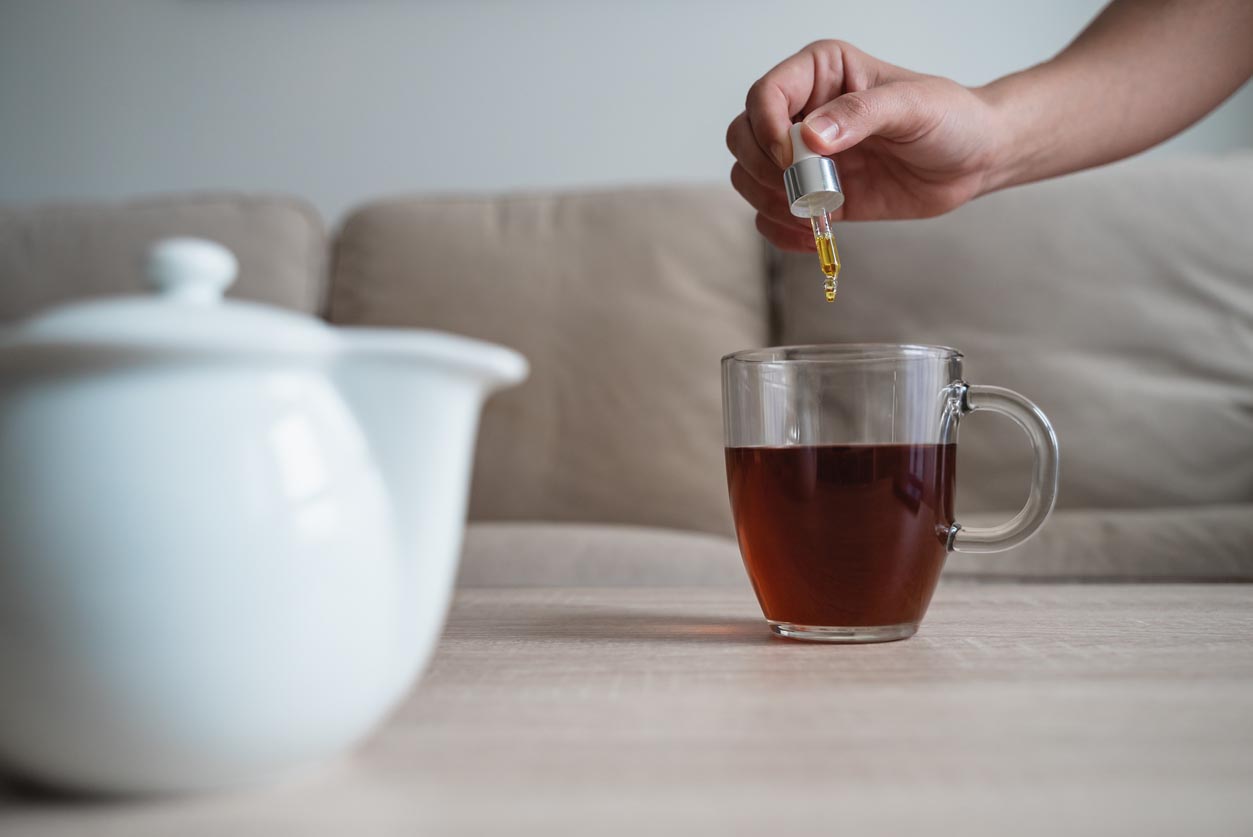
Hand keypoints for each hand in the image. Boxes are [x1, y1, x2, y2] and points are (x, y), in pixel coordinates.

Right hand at [726, 40, 1003, 250]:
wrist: (973, 160)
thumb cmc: (950, 119)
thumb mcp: (914, 106)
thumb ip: (861, 113)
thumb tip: (811, 137)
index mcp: (821, 73)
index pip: (765, 94)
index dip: (767, 128)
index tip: (792, 159)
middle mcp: (803, 111)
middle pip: (743, 136)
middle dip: (763, 169)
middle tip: (801, 191)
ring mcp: (803, 156)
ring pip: (748, 177)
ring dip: (769, 203)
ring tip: (812, 215)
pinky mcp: (812, 195)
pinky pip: (770, 215)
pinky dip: (780, 231)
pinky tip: (811, 235)